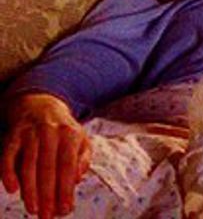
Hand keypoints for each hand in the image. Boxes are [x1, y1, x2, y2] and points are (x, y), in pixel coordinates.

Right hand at [2, 93, 90, 218]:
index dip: (66, 188)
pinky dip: (8, 172)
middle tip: (47, 216)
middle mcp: (50, 133)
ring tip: (33, 209)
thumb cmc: (64, 131)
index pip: (68, 166)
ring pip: (28, 165)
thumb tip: (77, 180)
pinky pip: (8, 155)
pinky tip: (12, 189)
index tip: (65, 209)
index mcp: (70, 135)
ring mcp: (30, 134)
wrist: (41, 106)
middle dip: (47, 195)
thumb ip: (82, 160)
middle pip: (48, 168)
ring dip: (30, 189)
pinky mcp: (13, 136)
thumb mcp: (80, 140)